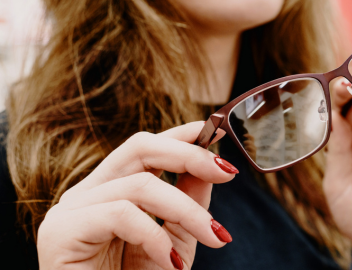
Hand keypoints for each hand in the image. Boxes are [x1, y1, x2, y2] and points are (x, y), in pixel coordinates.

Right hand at [37, 122, 235, 269]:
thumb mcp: (174, 242)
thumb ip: (188, 203)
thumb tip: (212, 167)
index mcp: (110, 193)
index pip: (144, 149)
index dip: (181, 135)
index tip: (216, 130)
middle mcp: (87, 194)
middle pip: (138, 148)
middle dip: (189, 155)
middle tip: (227, 171)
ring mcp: (71, 210)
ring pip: (139, 184)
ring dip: (187, 210)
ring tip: (214, 237)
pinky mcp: (62, 232)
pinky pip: (120, 215)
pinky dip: (154, 237)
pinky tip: (170, 263)